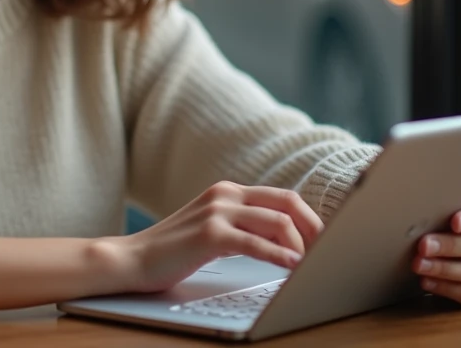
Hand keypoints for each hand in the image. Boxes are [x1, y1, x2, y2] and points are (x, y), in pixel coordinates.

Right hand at [118, 181, 322, 293]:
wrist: (131, 259)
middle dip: (315, 228)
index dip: (311, 218)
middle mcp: (225, 194)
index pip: (283, 196)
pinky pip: (256, 243)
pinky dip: (281, 256)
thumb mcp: (212, 230)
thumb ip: (242, 226)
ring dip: (302, 246)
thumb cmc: (172, 251)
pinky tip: (292, 268)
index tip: (327, 241)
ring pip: (278, 221)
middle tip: (330, 252)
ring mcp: (217, 211)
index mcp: (228, 191)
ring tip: (312, 266)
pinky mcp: (210, 234)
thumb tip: (286, 242)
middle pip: (288, 202)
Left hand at [413, 202, 460, 305]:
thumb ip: (448, 207)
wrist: (453, 240)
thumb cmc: (451, 217)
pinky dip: (444, 288)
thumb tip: (424, 208)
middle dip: (447, 246)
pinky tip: (426, 281)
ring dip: (442, 269)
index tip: (454, 222)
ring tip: (419, 264)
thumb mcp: (453, 207)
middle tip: (423, 245)